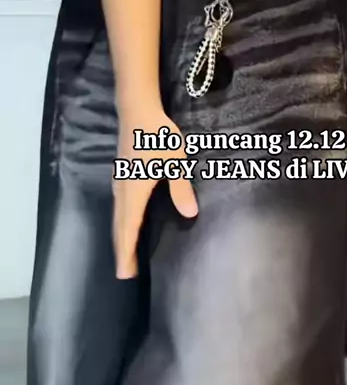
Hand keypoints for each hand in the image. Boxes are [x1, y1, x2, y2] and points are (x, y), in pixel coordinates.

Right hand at [113, 103, 197, 278]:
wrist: (137, 111)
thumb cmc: (157, 136)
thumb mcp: (175, 162)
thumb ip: (181, 188)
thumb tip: (190, 214)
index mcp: (134, 192)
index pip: (128, 229)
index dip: (127, 252)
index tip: (125, 273)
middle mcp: (123, 191)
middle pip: (119, 227)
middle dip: (122, 251)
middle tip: (125, 274)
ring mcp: (119, 183)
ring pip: (117, 218)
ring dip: (121, 238)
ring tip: (126, 254)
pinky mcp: (121, 176)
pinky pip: (119, 208)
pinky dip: (122, 224)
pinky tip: (128, 224)